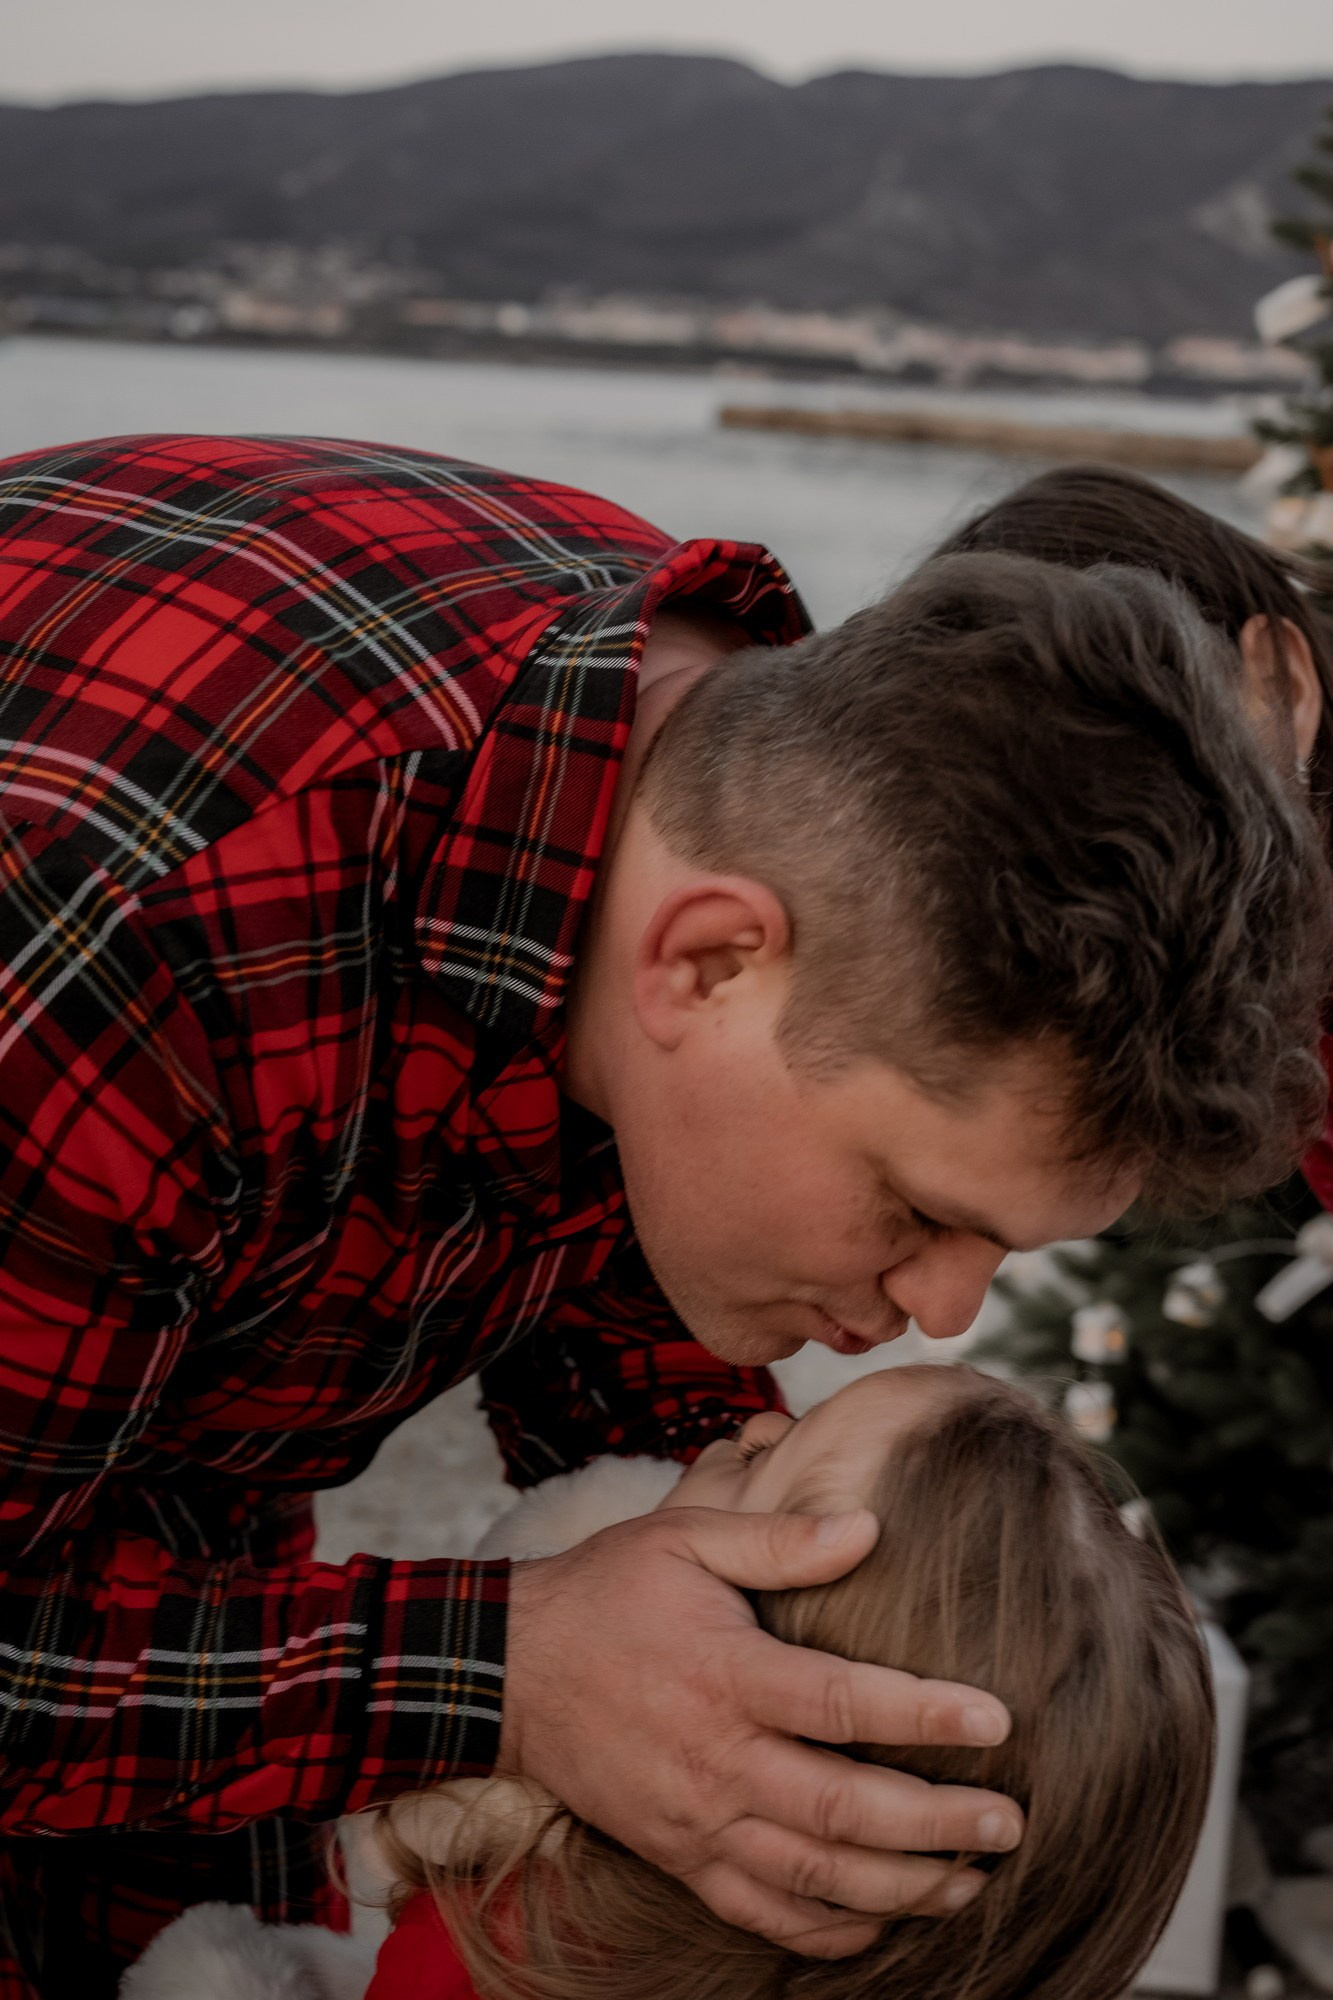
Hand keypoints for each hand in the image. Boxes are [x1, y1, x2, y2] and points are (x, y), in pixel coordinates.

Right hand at [498, 1504, 1022, 1958]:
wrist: (513, 1671)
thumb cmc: (607, 1592)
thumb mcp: (684, 1538)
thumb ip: (778, 1538)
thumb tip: (869, 1527)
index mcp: (726, 1674)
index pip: (842, 1702)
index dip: (923, 1714)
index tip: (996, 1719)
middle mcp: (717, 1759)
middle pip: (843, 1809)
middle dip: (937, 1825)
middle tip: (1011, 1822)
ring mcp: (697, 1820)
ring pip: (814, 1874)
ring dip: (901, 1887)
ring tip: (972, 1882)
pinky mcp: (679, 1856)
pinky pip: (761, 1911)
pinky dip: (827, 1928)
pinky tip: (882, 1921)